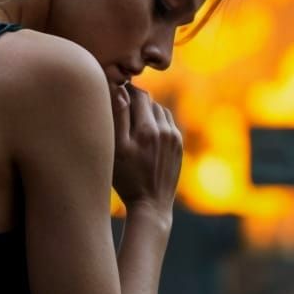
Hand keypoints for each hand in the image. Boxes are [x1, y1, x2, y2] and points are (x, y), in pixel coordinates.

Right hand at [110, 81, 181, 215]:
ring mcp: (175, 138)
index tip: (114, 92)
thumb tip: (119, 89)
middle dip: (135, 101)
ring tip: (131, 122)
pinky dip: (156, 123)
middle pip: (149, 101)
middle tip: (119, 107)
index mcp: (148, 129)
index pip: (138, 94)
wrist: (151, 204)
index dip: (125, 90)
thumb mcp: (115, 149)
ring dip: (146, 112)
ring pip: (159, 111)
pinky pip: (167, 124)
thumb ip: (118, 117)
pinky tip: (144, 135)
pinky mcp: (179, 146)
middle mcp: (165, 130)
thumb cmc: (126, 179)